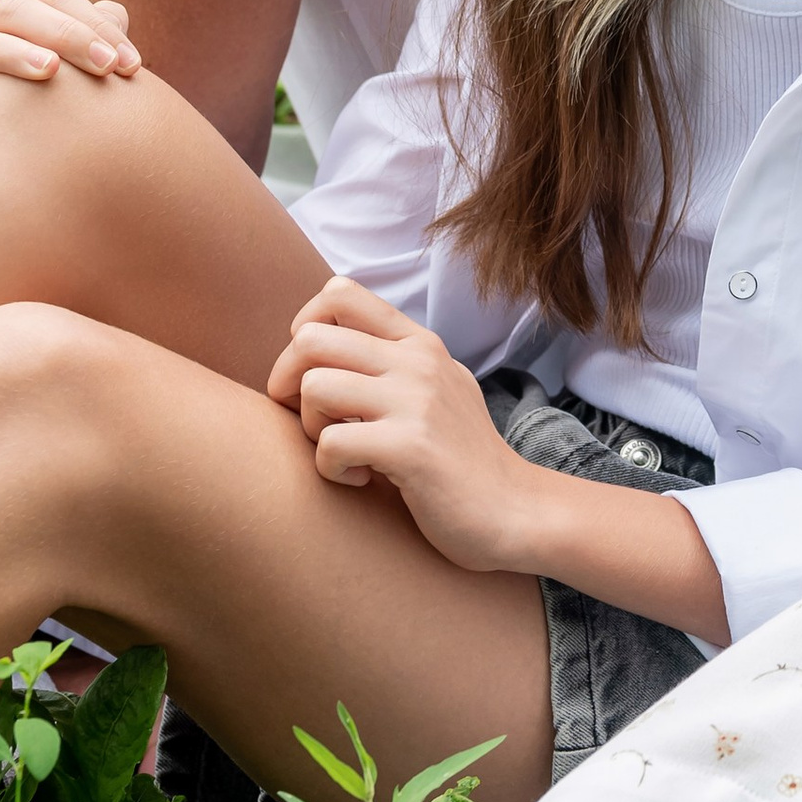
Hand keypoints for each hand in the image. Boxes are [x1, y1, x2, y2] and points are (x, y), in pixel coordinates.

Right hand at [0, 0, 143, 130]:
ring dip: (10, 52)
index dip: (95, 24)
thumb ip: (91, 38)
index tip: (131, 64)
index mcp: (19, 15)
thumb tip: (118, 13)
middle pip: (15, 10)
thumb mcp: (68, 68)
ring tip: (49, 70)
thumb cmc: (39, 97)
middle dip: (65, 34)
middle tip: (105, 66)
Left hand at [267, 275, 534, 572]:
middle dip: (289, 383)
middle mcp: (418, 361)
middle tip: (314, 421)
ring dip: (310, 428)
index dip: (304, 329)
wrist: (513, 509)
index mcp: (420, 343)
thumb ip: (391, 361)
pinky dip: (331, 469)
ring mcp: (417, 401)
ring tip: (342, 451)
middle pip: (309, 339)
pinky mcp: (410, 447)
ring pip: (314, 387)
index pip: (339, 293)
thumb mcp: (437, 388)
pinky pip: (330, 443)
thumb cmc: (459, 457)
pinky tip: (360, 479)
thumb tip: (319, 341)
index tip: (312, 373)